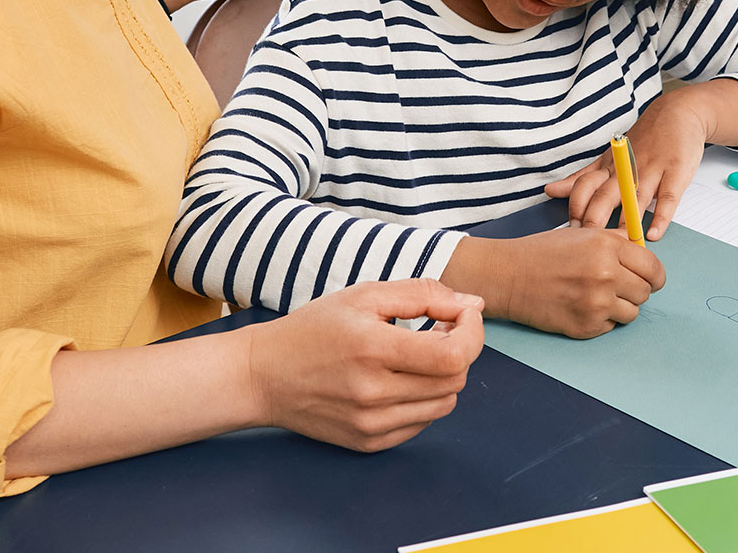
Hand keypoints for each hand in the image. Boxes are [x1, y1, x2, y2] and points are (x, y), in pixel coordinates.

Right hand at [245, 279, 483, 451]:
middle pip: (455, 380)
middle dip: (458, 350)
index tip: (462, 315)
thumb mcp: (364, 296)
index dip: (471, 332)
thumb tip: (473, 303)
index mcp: (372, 349)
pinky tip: (399, 380)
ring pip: (444, 404)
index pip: (453, 355)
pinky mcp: (369, 443)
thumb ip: (422, 295)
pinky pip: (422, 423)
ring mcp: (371, 424)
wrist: (264, 376)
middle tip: (436, 330)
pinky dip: (423, 400)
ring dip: (443, 377)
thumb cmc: (313, 329)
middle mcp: (373, 393)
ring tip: (416, 355)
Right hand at [439, 229, 665, 338]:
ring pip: (632, 312)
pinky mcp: (586, 326)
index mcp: (607, 247)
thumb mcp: (583, 234)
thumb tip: (645, 255)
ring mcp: (597, 303)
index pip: (653, 268)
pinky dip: (602, 319)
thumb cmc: (544, 252)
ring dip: (620, 306)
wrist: (510, 276)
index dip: (654, 275)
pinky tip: (581, 306)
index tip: (650, 279)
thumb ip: (617, 243)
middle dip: (635, 289)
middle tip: (616, 286)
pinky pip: (611, 326)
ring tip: (596, 296)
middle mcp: (605, 275)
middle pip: (645, 292)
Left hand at [544, 89, 714, 239]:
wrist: (678, 113)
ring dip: (625, 222)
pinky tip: (653, 234)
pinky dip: (661, 217)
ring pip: (635, 198)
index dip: (575, 208)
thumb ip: (581, 177)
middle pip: (605, 195)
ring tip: (618, 244)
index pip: (584, 186)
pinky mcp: (675, 172)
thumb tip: (550, 191)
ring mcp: (652, 170)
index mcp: (609, 167)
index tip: (570, 232)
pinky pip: (667, 198)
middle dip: (594, 219)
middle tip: (588, 243)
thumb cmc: (643, 141)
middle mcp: (627, 169)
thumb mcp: (608, 157)